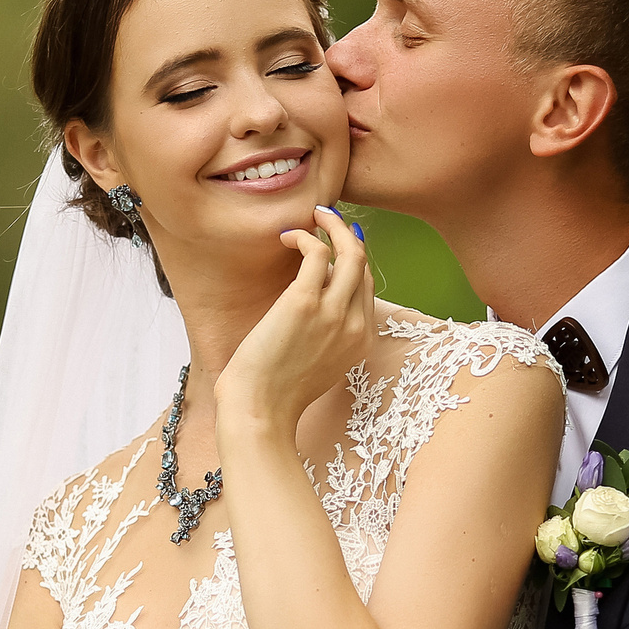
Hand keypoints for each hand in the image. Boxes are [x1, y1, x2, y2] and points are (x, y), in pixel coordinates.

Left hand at [220, 206, 373, 432]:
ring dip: (333, 226)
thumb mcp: (320, 367)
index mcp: (362, 341)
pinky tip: (287, 238)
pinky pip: (316, 253)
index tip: (337, 244)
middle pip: (364, 265)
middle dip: (348, 236)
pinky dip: (305, 237)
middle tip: (326, 219)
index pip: (368, 287)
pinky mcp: (304, 302)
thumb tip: (319, 309)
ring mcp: (333, 313)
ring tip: (314, 216)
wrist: (260, 411)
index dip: (354, 260)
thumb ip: (330, 338)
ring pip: (350, 252)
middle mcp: (355, 325)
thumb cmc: (278, 394)